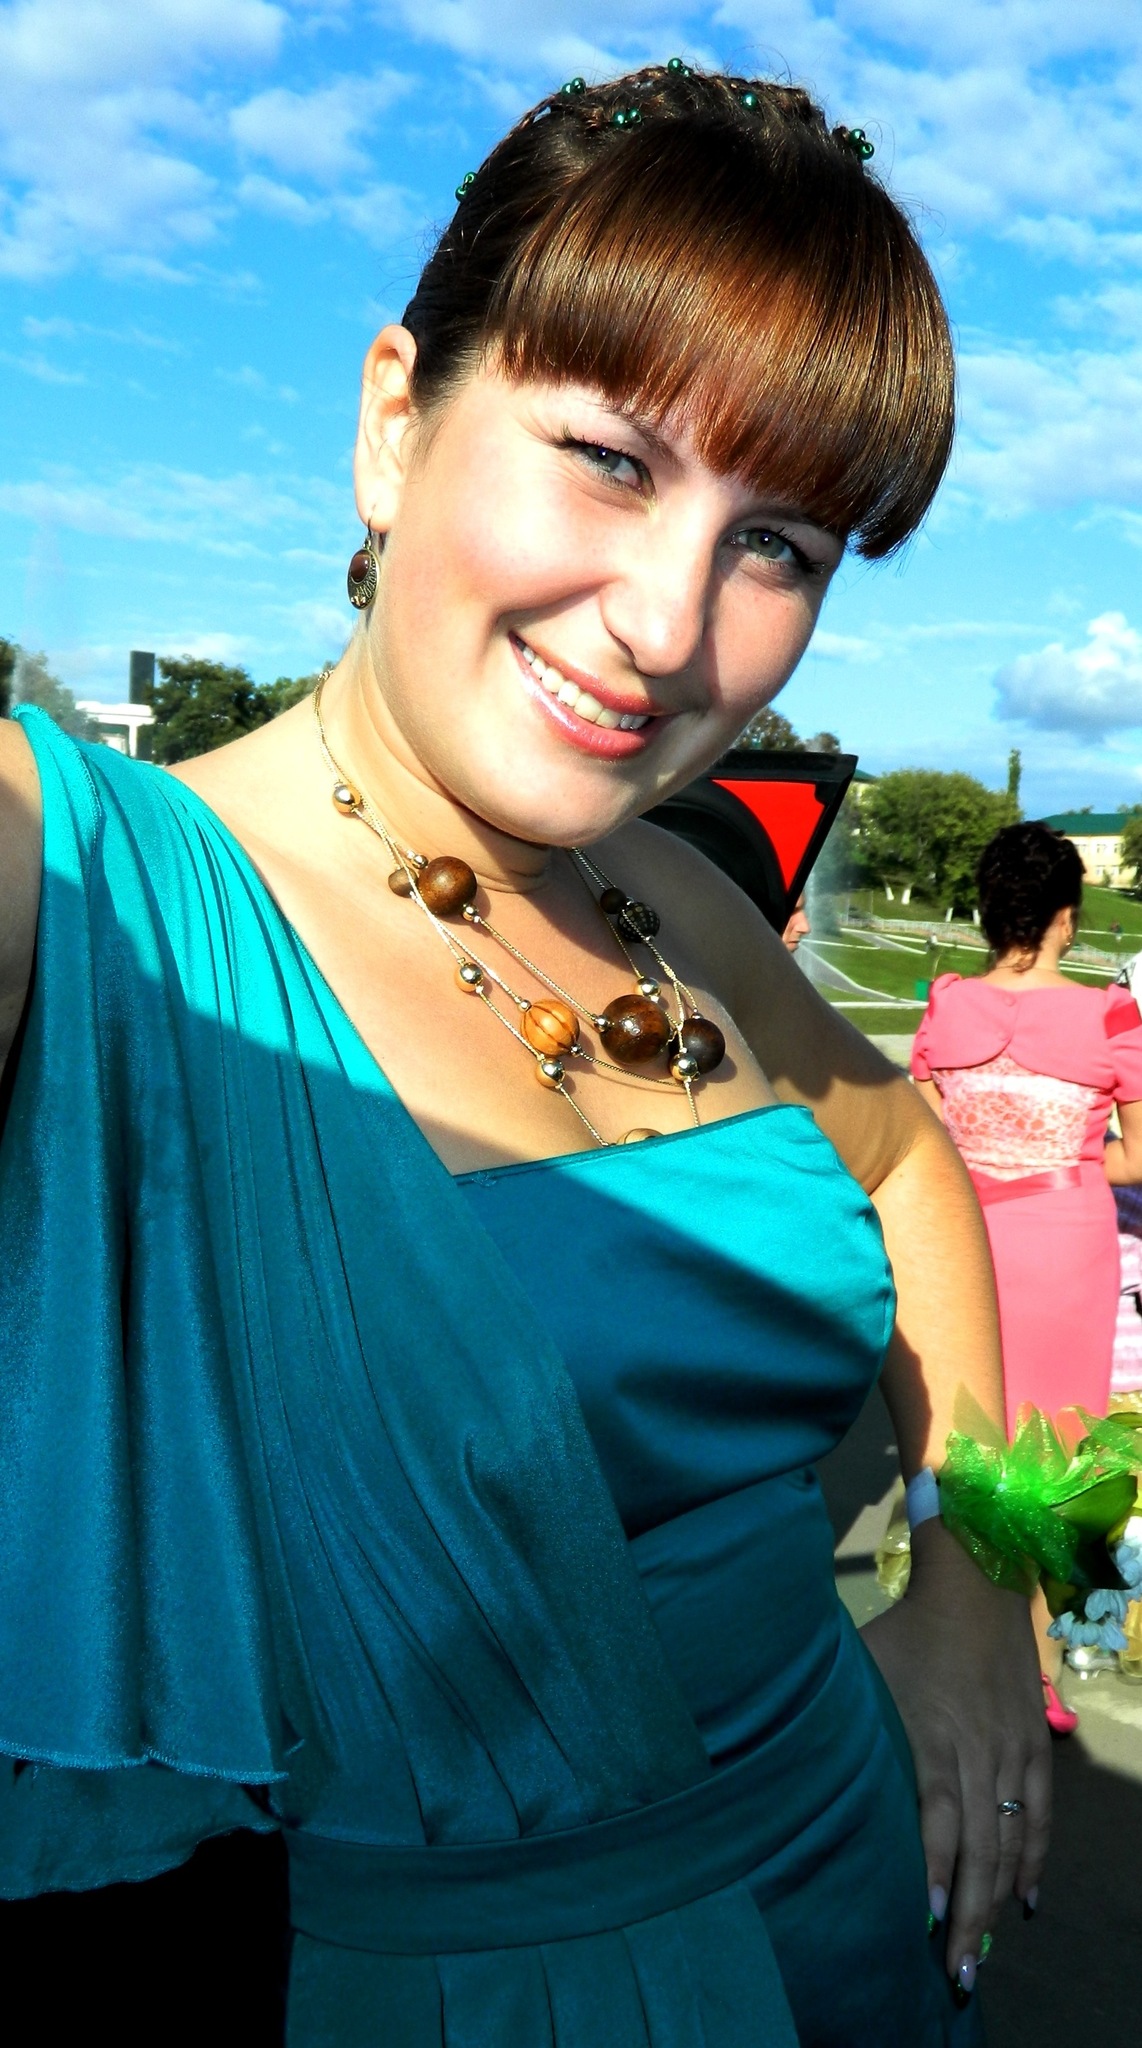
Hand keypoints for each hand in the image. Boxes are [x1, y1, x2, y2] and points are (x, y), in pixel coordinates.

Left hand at [860, 1516, 1050, 1995]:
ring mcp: (1011, 1751)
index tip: (927, 1921)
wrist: (976, 1584)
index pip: (939, 1819)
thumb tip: (794, 1765)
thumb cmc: (905, 1631)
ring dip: (998, 1900)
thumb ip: (843, 1722)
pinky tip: (1025, 1900)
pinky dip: (1034, 1860)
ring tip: (981, 1953)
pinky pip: (1040, 1814)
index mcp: (931, 1735)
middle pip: (980, 1848)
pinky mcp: (1034, 1745)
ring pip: (1011, 1840)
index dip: (936, 1871)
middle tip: (957, 1973)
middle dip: (970, 1916)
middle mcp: (977, 1751)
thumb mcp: (860, 1669)